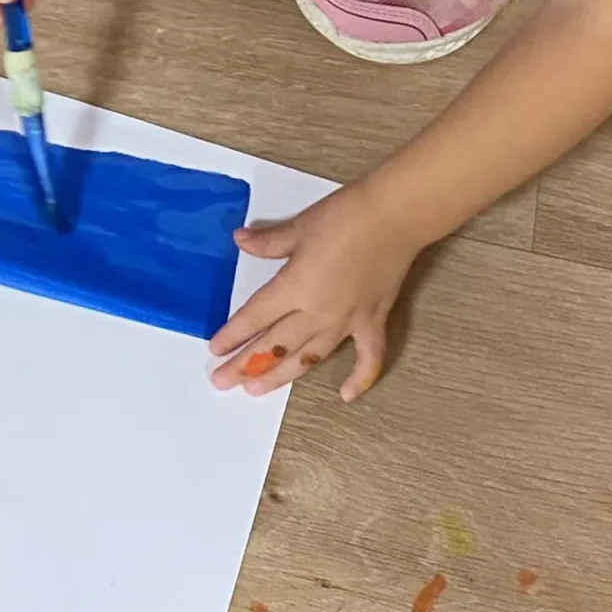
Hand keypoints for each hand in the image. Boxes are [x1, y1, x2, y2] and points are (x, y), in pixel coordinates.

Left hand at [209, 185, 419, 401]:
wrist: (395, 216)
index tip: (215, 350)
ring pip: (308, 358)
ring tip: (256, 390)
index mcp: (294, 287)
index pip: (255, 318)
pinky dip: (359, 378)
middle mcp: (317, 312)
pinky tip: (346, 395)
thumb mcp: (299, 227)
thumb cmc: (346, 217)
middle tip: (222, 381)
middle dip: (245, 365)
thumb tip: (240, 240)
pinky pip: (368, 358)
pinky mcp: (374, 322)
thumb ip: (267, 242)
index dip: (232, 335)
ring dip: (281, 376)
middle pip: (274, 345)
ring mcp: (346, 322)